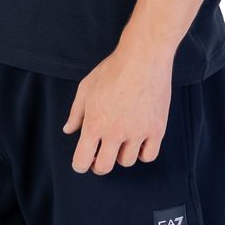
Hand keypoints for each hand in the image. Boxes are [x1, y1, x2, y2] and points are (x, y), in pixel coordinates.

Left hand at [62, 39, 173, 173]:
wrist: (144, 57)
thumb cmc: (113, 69)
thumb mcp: (86, 87)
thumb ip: (76, 112)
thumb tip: (68, 130)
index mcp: (94, 123)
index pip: (82, 161)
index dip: (80, 164)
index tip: (84, 160)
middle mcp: (115, 132)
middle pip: (104, 167)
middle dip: (99, 164)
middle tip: (101, 154)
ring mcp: (137, 132)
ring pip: (127, 161)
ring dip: (121, 154)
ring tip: (121, 140)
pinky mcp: (156, 129)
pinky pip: (149, 155)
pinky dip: (142, 152)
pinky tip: (138, 141)